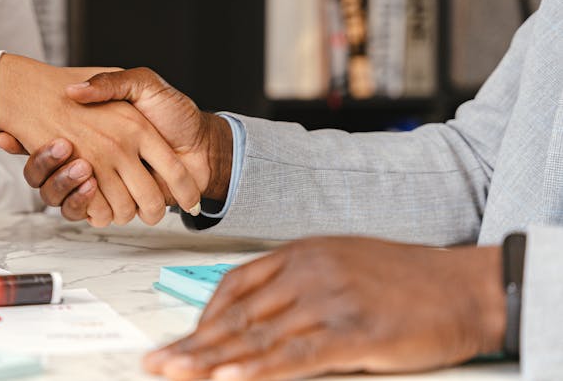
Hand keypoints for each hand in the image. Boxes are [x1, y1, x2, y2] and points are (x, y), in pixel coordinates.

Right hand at [0, 55, 201, 226]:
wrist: (205, 146)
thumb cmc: (176, 113)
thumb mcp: (143, 83)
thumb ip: (109, 82)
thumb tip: (73, 90)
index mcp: (94, 130)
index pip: (45, 141)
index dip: (28, 142)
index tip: (10, 135)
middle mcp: (93, 157)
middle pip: (47, 172)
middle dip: (45, 167)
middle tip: (58, 149)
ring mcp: (104, 181)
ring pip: (62, 194)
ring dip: (65, 186)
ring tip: (81, 169)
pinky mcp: (116, 203)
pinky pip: (87, 212)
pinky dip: (86, 206)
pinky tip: (92, 188)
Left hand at [143, 237, 505, 380]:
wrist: (467, 285)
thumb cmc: (406, 279)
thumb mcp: (342, 264)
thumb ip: (298, 284)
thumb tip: (257, 318)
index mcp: (300, 253)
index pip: (235, 285)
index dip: (203, 318)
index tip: (180, 341)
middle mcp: (307, 272)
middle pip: (237, 314)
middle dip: (193, 343)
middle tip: (155, 362)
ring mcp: (330, 300)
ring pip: (259, 336)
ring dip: (212, 360)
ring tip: (176, 375)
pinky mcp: (356, 332)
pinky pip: (299, 355)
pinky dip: (262, 369)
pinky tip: (232, 378)